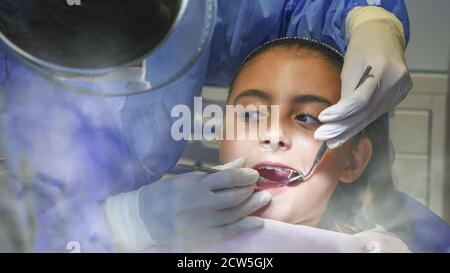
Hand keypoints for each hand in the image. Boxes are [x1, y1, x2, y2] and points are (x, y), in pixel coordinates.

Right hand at [139, 158, 270, 248]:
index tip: (253, 174)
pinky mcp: (201, 238)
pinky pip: (229, 232)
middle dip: (251, 189)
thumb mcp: (188, 178)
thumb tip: (241, 162)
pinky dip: (245, 226)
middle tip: (259, 186)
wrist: (142, 219)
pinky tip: (258, 221)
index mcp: (195, 184)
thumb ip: (217, 172)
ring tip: (264, 198)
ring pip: (235, 213)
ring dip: (252, 206)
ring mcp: (201, 222)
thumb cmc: (166, 194)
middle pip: (234, 196)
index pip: (228, 177)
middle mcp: (199, 203)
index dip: (245, 175)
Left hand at [315, 19, 412, 147]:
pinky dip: (360, 123)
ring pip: (371, 116)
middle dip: (341, 127)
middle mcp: (396, 81)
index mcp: (383, 67)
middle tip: (321, 136)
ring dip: (349, 131)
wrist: (382, 35)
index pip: (360, 99)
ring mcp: (401, 89)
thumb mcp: (349, 65)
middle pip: (366, 112)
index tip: (323, 118)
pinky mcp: (400, 94)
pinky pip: (376, 112)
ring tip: (330, 141)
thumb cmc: (361, 48)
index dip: (341, 112)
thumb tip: (336, 118)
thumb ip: (346, 91)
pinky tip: (346, 134)